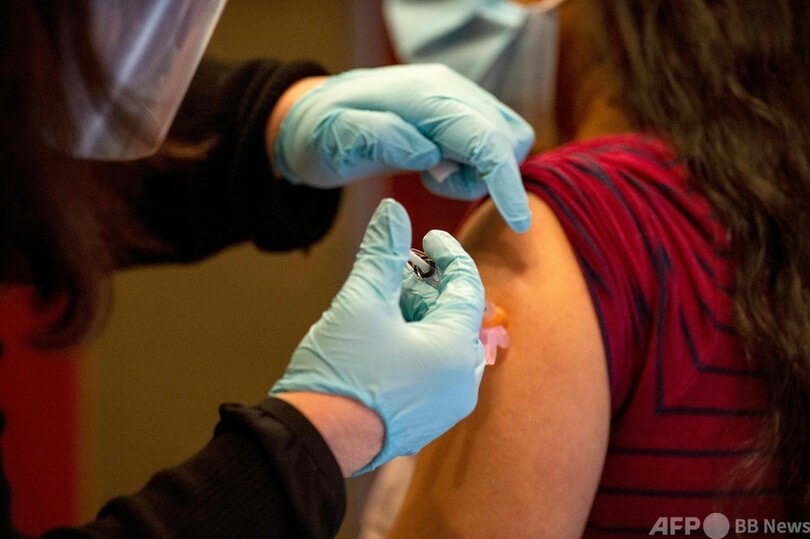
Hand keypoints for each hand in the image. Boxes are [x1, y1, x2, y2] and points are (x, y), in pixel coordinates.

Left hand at [270, 64, 534, 231]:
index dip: (504, 180)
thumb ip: (379, 139)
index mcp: (422, 96)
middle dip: (484, 175)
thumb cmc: (322, 135)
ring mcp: (457, 96)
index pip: (482, 137)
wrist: (317, 116)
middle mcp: (449, 88)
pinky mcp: (460, 110)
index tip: (518, 222)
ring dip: (482, 169)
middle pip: (506, 137)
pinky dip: (478, 163)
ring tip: (431, 174)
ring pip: (507, 138)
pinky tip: (438, 166)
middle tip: (431, 181)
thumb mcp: (336, 142)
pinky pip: (495, 138)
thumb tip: (430, 152)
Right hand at [270, 198, 485, 473]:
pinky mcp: (427, 420)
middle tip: (396, 273)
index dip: (449, 255)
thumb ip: (382, 253)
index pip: (467, 287)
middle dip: (428, 288)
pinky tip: (383, 337)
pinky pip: (434, 370)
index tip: (427, 236)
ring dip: (420, 316)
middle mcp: (462, 381)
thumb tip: (392, 212)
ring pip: (444, 343)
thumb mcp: (361, 301)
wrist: (315, 440)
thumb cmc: (341, 373)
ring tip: (383, 304)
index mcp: (455, 350)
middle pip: (456, 316)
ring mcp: (447, 406)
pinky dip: (417, 345)